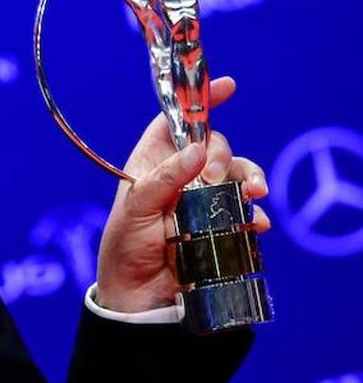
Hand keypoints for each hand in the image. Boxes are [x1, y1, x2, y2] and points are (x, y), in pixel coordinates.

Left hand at [95, 76, 270, 312]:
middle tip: (217, 179)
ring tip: (254, 194)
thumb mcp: (136, 209)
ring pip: (237, 174)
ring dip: (250, 180)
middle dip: (224, 156)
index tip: (228, 87)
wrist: (138, 296)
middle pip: (214, 146)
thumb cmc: (126, 248)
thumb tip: (200, 150)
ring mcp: (201, 200)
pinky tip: (256, 223)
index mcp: (151, 164)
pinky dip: (255, 212)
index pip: (175, 122)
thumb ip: (166, 178)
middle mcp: (179, 176)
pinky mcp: (219, 224)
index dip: (198, 101)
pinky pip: (246, 209)